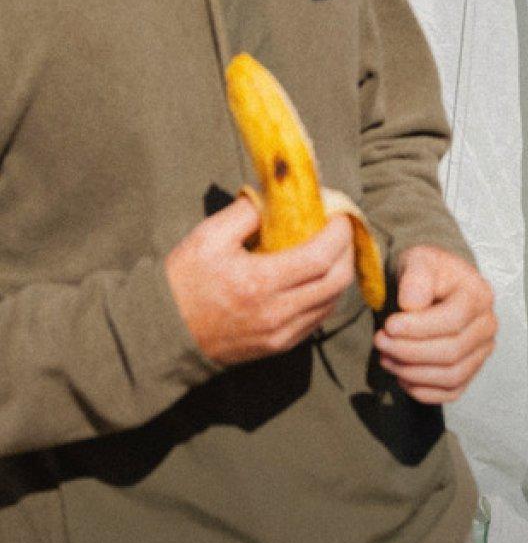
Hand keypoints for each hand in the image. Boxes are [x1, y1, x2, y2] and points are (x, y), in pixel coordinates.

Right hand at [165, 197, 354, 364]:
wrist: (164, 333)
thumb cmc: (183, 281)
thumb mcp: (208, 237)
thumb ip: (247, 213)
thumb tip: (279, 197)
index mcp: (259, 282)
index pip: (321, 257)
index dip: (339, 234)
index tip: (340, 214)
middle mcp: (276, 312)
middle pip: (337, 281)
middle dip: (348, 252)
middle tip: (342, 231)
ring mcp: (281, 333)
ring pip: (333, 303)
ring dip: (341, 274)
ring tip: (334, 251)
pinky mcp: (280, 346)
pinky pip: (319, 319)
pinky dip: (328, 296)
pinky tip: (319, 278)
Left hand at [373, 246, 496, 403]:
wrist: (432, 285)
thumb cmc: (426, 272)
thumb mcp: (419, 260)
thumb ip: (416, 277)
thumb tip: (411, 305)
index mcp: (479, 295)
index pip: (454, 320)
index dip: (419, 328)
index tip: (388, 325)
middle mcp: (487, 325)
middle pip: (452, 352)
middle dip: (409, 351)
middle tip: (379, 341)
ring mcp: (481, 351)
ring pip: (451, 376)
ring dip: (412, 372)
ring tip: (385, 357)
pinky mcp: (470, 370)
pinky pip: (450, 392)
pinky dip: (422, 390)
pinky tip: (401, 374)